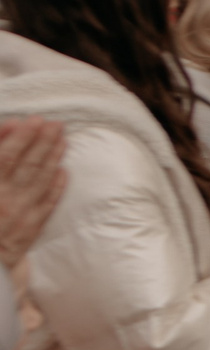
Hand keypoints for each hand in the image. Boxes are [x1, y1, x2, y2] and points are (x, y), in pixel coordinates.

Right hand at [0, 117, 67, 270]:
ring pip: (42, 181)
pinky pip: (47, 204)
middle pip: (28, 164)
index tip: (34, 121)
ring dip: (53, 157)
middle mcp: (5, 199)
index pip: (6, 156)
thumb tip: (6, 131)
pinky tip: (64, 171)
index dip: (22, 137)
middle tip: (56, 124)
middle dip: (44, 141)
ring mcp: (20, 214)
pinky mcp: (30, 228)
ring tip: (63, 139)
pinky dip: (56, 186)